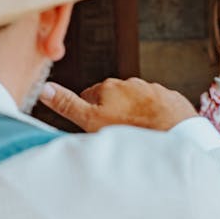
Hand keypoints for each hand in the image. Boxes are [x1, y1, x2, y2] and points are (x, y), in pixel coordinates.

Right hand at [39, 77, 195, 131]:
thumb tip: (44, 88)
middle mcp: (132, 83)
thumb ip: (67, 104)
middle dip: (114, 112)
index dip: (90, 112)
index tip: (94, 126)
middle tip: (117, 133)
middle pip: (116, 98)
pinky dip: (157, 117)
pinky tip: (157, 132)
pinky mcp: (172, 99)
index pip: (90, 96)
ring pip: (138, 103)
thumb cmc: (131, 130)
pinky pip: (160, 108)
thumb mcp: (91, 121)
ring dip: (136, 114)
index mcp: (109, 86)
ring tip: (139, 135)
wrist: (175, 135)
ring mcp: (154, 89)